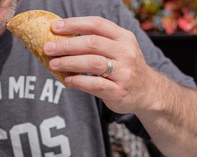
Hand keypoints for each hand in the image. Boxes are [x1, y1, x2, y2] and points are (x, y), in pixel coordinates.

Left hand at [43, 16, 157, 113]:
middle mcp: (125, 52)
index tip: (55, 27)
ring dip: (69, 62)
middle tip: (48, 48)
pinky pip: (95, 84)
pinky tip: (68, 80)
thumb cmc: (124, 68)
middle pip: (92, 43)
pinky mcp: (119, 91)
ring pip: (93, 63)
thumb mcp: (118, 49)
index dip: (74, 24)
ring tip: (53, 64)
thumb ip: (96, 43)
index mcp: (123, 37)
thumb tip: (61, 39)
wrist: (148, 92)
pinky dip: (79, 81)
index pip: (97, 24)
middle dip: (67, 45)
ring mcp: (124, 72)